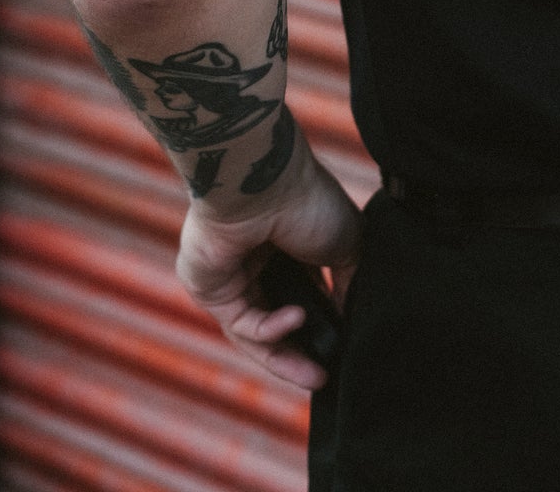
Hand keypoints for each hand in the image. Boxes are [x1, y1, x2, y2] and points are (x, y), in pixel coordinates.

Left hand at [175, 134, 362, 389]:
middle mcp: (259, 265)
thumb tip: (350, 317)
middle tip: (323, 378)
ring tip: (315, 374)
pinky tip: (296, 318)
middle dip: (301, 354)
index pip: (304, 299)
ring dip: (284, 355)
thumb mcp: (347, 242)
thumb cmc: (309, 201)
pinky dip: (269, 327)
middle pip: (276, 325)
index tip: (341, 351)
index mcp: (289, 248)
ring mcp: (231, 279)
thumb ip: (349, 282)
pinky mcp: (209, 290)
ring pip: (256, 333)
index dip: (321, 328)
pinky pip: (241, 322)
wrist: (264, 181)